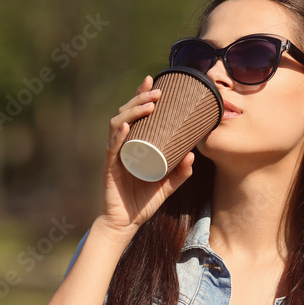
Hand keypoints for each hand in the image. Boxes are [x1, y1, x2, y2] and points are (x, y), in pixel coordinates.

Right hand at [96, 75, 195, 237]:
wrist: (125, 224)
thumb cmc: (142, 202)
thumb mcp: (167, 186)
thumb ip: (180, 173)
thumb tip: (193, 154)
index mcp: (132, 145)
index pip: (134, 114)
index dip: (141, 95)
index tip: (154, 80)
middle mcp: (120, 146)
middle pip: (125, 114)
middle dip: (140, 98)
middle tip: (158, 91)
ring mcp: (114, 156)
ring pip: (117, 125)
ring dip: (132, 112)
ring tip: (149, 105)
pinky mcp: (110, 169)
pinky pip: (112, 149)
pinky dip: (119, 137)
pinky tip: (126, 128)